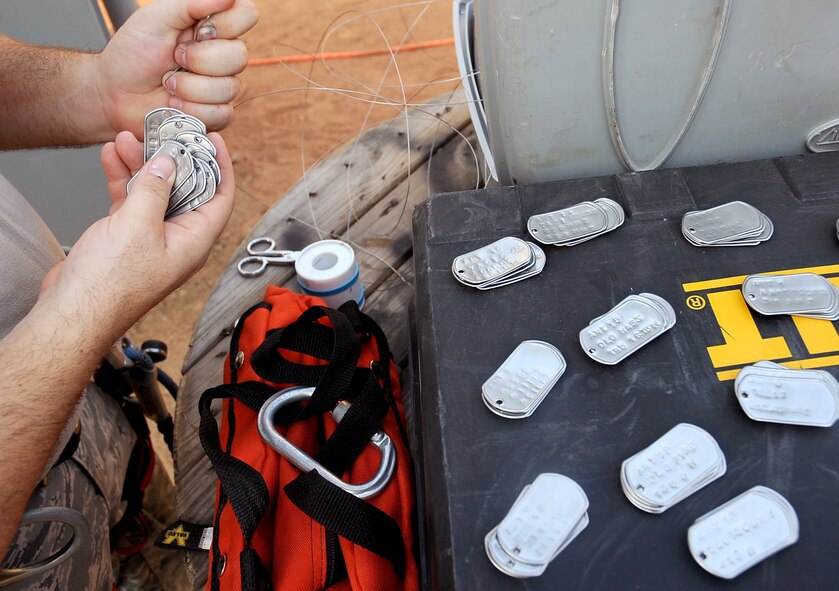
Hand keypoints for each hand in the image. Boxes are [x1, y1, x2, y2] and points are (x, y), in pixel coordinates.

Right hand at [39, 131, 234, 339]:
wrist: (74, 312)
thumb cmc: (111, 286)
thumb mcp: (138, 225)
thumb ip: (155, 189)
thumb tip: (169, 162)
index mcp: (195, 241)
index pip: (220, 198)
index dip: (220, 167)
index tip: (213, 140)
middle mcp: (178, 239)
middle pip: (186, 190)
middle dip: (173, 159)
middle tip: (163, 134)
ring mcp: (152, 238)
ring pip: (155, 192)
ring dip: (142, 165)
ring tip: (127, 139)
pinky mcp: (126, 238)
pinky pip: (131, 201)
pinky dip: (122, 179)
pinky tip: (111, 157)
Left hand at [95, 0, 257, 135]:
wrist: (115, 93)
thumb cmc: (133, 53)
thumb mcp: (156, 17)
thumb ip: (192, 3)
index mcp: (212, 26)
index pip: (247, 15)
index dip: (228, 24)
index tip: (198, 29)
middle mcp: (222, 55)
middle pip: (240, 56)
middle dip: (200, 59)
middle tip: (174, 57)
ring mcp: (220, 86)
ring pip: (229, 88)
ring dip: (191, 88)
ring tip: (169, 83)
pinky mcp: (215, 114)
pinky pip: (221, 113)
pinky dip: (192, 110)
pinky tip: (174, 104)